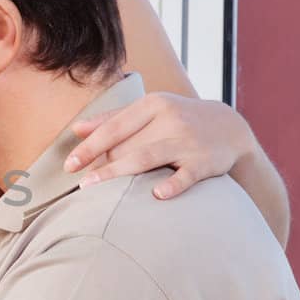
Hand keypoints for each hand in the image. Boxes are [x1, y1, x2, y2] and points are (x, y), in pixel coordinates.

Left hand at [65, 92, 257, 199]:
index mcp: (152, 105)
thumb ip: (113, 119)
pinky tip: (156, 194)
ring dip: (119, 173)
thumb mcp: (150, 111)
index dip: (89, 146)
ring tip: (94, 188)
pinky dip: (172, 184)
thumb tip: (76, 129)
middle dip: (101, 164)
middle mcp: (169, 119)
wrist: (230, 128)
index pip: (114, 127)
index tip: (68, 165)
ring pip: (148, 157)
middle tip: (80, 184)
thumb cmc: (179, 120)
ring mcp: (187, 140)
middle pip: (127, 145)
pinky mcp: (205, 161)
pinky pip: (186, 175)